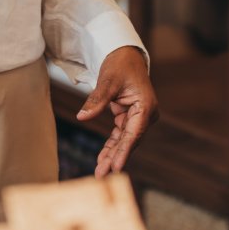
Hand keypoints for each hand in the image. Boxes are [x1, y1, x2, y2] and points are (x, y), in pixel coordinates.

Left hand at [79, 46, 155, 176]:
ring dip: (112, 155)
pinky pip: (120, 136)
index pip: (133, 132)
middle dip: (115, 158)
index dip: (124, 151)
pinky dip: (111, 147)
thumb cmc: (119, 64)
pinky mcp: (129, 117)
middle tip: (102, 174)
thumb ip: (97, 100)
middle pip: (129, 140)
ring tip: (100, 172)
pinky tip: (102, 160)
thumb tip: (82, 117)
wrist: (124, 55)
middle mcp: (145, 114)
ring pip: (124, 141)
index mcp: (145, 105)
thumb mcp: (107, 80)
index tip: (115, 167)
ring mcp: (138, 117)